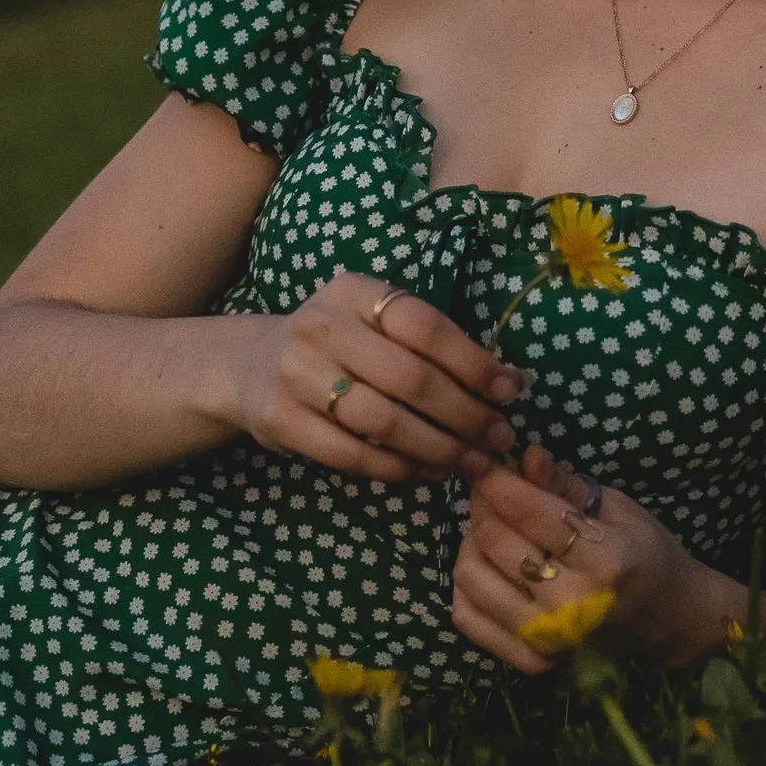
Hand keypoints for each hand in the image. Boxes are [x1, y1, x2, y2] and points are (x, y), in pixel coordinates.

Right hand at [224, 274, 522, 484]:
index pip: (424, 325)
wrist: (252, 366)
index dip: (473, 362)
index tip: (510, 391)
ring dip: (439, 448)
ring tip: (473, 462)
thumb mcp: (374, 322)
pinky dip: (399, 469)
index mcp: (354, 292)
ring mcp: (296, 375)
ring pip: (384, 422)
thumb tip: (513, 381)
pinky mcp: (282, 422)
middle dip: (466, 414)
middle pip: (410, 378)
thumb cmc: (338, 344)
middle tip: (499, 438)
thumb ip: (433, 345)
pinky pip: (353, 456)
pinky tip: (429, 472)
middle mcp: (322, 327)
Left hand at [452, 442, 734, 675]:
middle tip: (488, 488)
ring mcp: (549, 639)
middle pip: (493, 540)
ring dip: (471, 542)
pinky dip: (467, 585)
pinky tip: (488, 566)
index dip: (496, 479)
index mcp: (604, 561)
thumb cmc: (649, 555)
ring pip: (470, 576)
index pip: (529, 511)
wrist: (670, 623)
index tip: (480, 459)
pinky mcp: (532, 660)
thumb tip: (526, 456)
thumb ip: (567, 487)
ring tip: (492, 528)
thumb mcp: (620, 510)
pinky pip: (468, 617)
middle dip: (482, 503)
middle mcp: (572, 605)